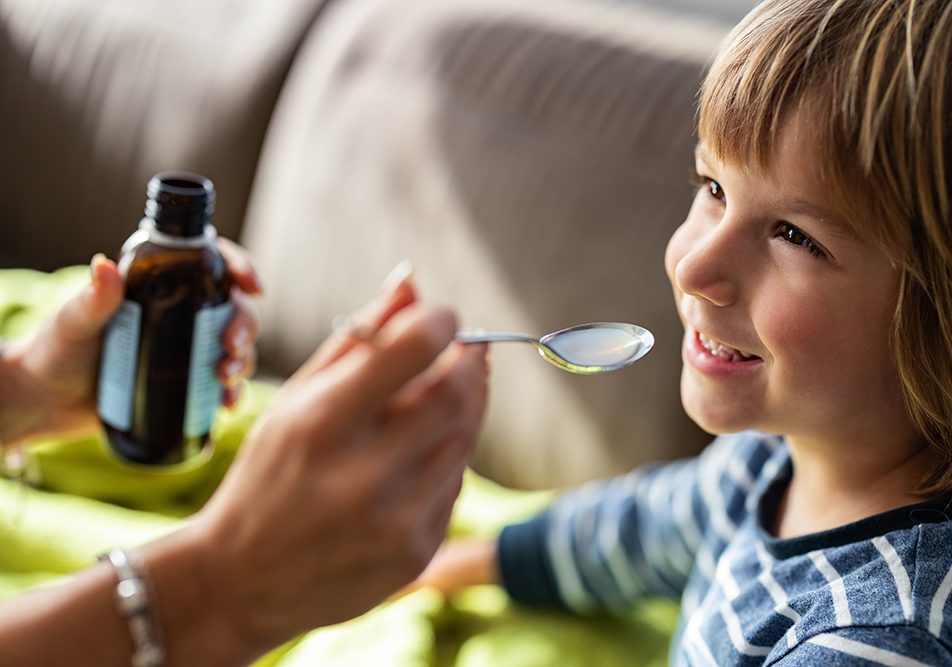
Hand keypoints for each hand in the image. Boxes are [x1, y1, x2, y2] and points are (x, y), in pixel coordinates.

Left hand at [0, 238, 260, 444]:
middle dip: (244, 326)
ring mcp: (187, 350)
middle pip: (232, 309)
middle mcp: (181, 314)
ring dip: (243, 361)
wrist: (46, 402)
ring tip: (225, 378)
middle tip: (231, 346)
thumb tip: (104, 266)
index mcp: (160, 285)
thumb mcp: (75, 323)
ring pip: (234, 348)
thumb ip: (93, 299)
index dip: (240, 269)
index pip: (211, 265)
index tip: (252, 288)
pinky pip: (222, 385)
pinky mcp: (185, 383)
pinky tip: (227, 405)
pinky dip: (232, 394)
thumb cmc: (55, 352)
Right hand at [188, 267, 489, 656]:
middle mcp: (363, 476)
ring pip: (465, 439)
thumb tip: (413, 282)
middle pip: (457, 395)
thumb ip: (357, 338)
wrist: (242, 583)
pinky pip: (455, 484)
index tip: (444, 315)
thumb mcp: (295, 400)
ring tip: (445, 394)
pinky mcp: (415, 554)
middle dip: (471, 363)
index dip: (441, 321)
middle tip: (467, 349)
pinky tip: (418, 456)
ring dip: (467, 406)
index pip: (412, 350)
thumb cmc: (267, 477)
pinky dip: (447, 458)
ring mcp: (395, 521)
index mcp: (323, 425)